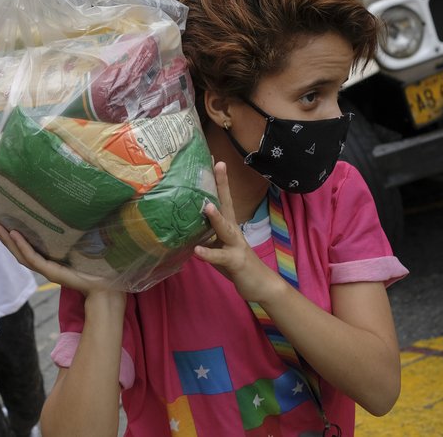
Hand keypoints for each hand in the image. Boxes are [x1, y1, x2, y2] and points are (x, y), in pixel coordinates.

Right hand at [0, 224, 115, 296]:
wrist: (106, 288)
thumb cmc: (99, 268)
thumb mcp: (83, 248)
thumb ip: (77, 237)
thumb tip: (78, 212)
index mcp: (52, 261)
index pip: (29, 250)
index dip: (16, 239)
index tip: (7, 225)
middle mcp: (46, 266)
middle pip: (20, 252)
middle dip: (6, 240)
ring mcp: (47, 270)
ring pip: (22, 255)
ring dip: (8, 242)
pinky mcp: (52, 272)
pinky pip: (33, 258)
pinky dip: (22, 246)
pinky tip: (14, 234)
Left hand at [193, 162, 285, 303]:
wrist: (260, 284)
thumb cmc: (234, 261)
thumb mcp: (217, 244)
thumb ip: (204, 232)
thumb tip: (182, 221)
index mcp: (227, 224)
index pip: (222, 197)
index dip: (218, 179)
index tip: (212, 158)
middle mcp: (233, 230)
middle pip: (227, 203)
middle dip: (222, 184)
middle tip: (217, 164)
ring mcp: (236, 245)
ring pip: (226, 228)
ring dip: (216, 217)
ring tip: (206, 206)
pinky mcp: (235, 261)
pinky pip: (220, 257)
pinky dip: (208, 254)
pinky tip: (196, 251)